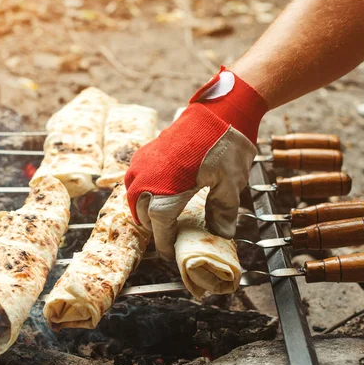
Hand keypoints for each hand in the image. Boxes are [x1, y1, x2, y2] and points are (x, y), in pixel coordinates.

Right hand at [124, 67, 267, 259]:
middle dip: (153, 228)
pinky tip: (157, 190)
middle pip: (142, 214)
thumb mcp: (230, 185)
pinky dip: (141, 189)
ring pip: (133, 196)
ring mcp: (143, 164)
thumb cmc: (225, 147)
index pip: (159, 229)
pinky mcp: (144, 152)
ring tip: (160, 216)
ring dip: (143, 209)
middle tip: (168, 235)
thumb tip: (222, 234)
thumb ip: (222, 213)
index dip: (164, 244)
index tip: (169, 254)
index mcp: (166, 194)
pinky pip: (134, 177)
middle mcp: (147, 180)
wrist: (218, 110)